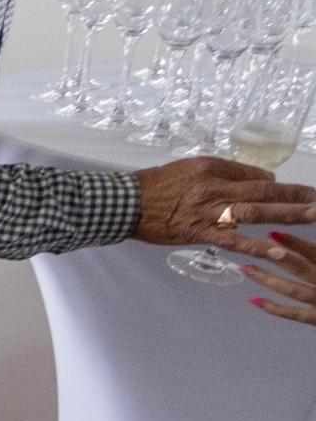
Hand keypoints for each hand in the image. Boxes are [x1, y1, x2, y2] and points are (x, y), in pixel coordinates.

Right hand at [132, 157, 315, 261]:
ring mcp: (208, 211)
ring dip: (287, 215)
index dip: (273, 183)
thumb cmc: (152, 186)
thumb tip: (245, 181)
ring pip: (255, 212)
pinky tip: (276, 252)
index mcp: (211, 168)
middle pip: (263, 190)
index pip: (253, 174)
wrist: (123, 203)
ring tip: (312, 216)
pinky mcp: (199, 232)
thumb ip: (216, 174)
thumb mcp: (186, 169)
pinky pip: (233, 241)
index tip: (284, 191)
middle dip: (294, 195)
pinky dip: (256, 247)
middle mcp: (214, 187)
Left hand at [240, 230, 315, 325]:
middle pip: (299, 269)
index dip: (295, 243)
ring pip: (292, 290)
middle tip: (252, 248)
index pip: (315, 254)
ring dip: (268, 279)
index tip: (273, 233)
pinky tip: (253, 300)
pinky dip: (273, 308)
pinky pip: (294, 314)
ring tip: (246, 269)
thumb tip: (310, 230)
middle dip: (275, 258)